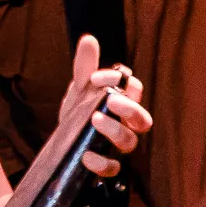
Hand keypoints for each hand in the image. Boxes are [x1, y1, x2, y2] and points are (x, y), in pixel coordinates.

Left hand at [59, 34, 152, 177]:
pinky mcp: (106, 164)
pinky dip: (101, 162)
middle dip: (129, 109)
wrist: (62, 142)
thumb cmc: (79, 111)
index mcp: (124, 102)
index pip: (133, 88)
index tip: (95, 77)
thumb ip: (85, 66)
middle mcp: (126, 124)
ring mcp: (117, 146)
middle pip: (142, 119)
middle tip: (109, 100)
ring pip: (130, 142)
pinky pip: (112, 167)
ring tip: (95, 119)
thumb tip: (89, 39)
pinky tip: (86, 154)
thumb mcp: (80, 88)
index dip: (119, 80)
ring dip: (114, 130)